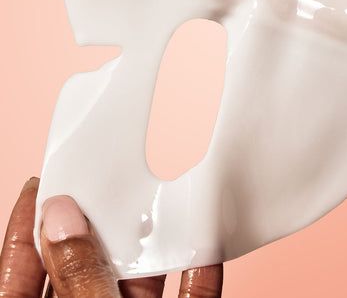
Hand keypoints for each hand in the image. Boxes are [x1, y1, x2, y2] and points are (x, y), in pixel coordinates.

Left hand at [0, 178, 222, 296]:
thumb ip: (80, 279)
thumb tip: (63, 217)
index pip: (22, 270)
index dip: (26, 226)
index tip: (41, 182)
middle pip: (85, 268)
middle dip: (98, 225)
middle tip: (107, 181)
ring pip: (138, 285)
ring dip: (153, 248)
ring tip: (159, 204)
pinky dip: (199, 276)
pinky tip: (206, 243)